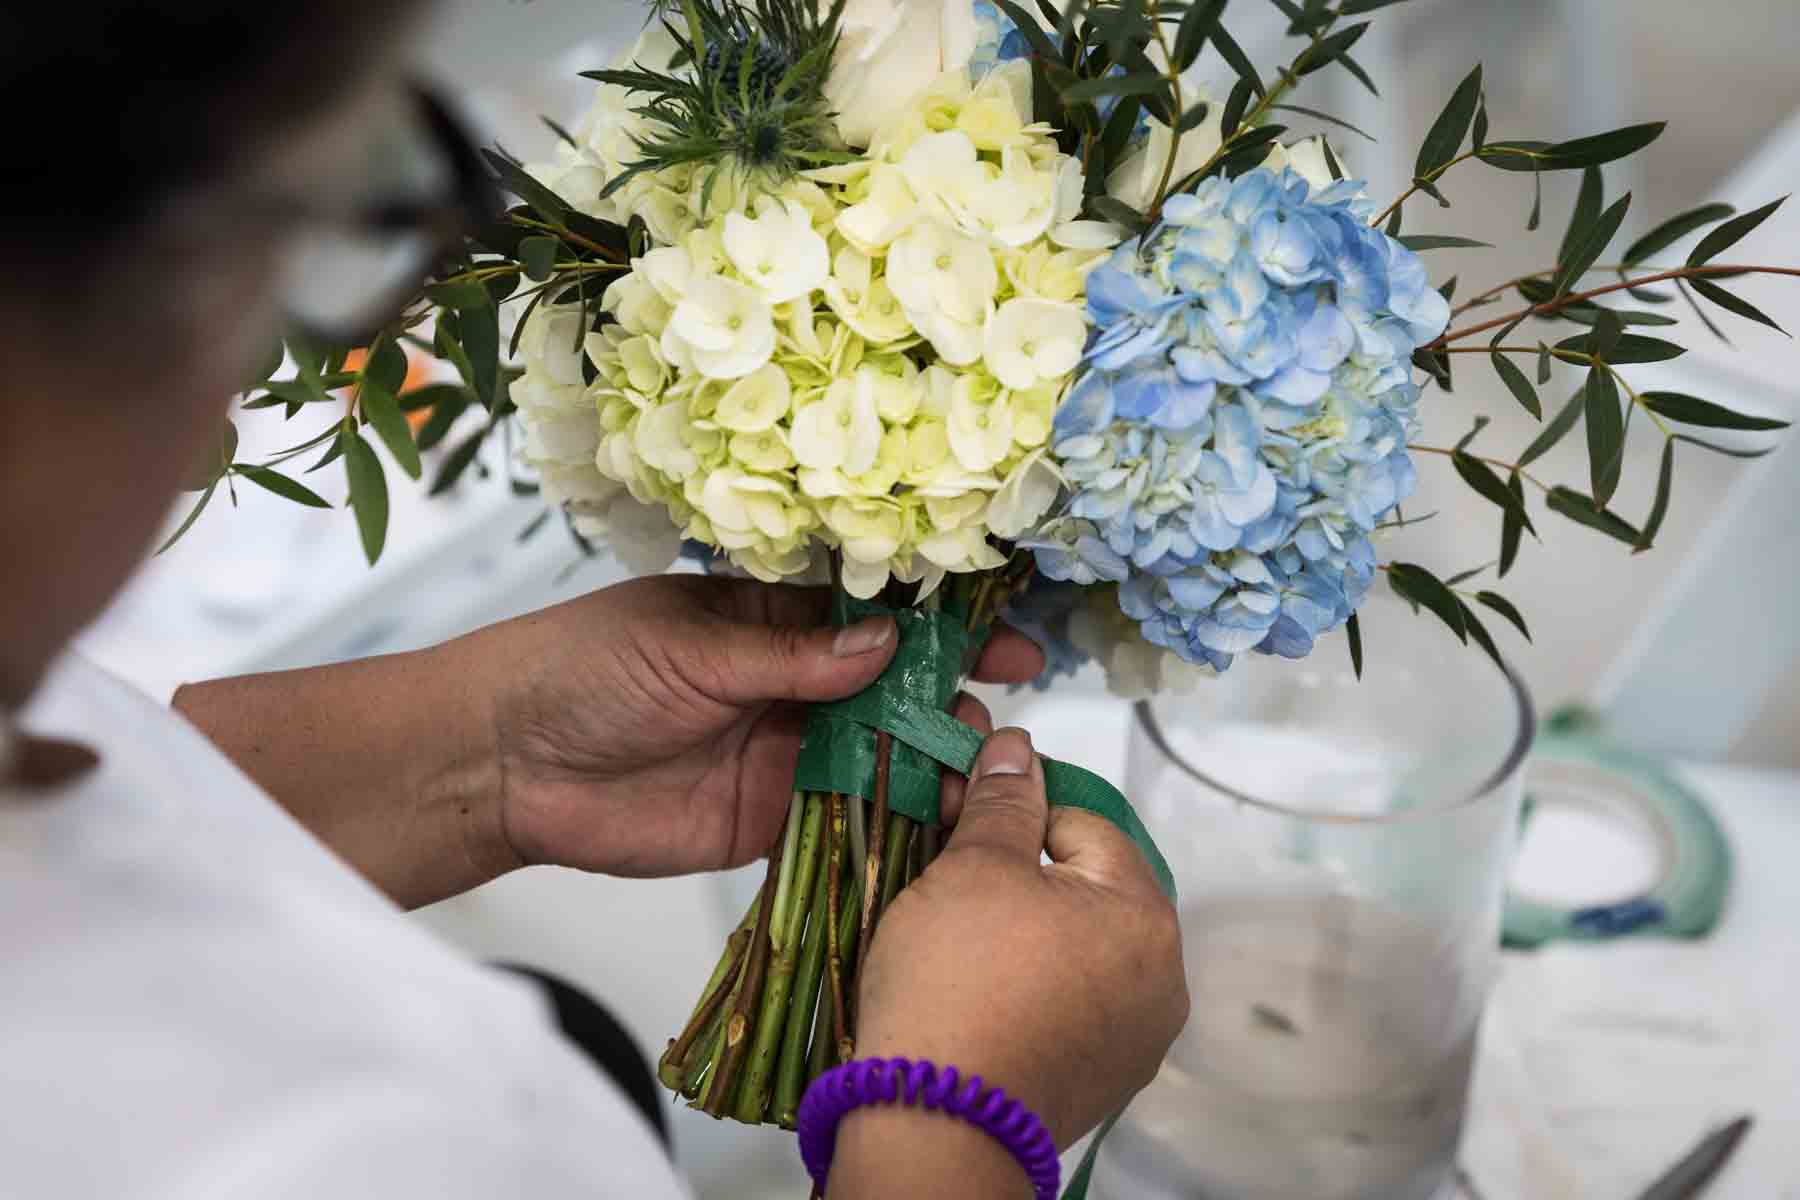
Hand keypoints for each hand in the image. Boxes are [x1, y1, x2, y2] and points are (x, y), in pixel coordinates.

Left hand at [464, 574, 1043, 877]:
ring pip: (876, 758)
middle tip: (1002, 716)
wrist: (502, 761)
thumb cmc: (581, 670)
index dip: (938, 628)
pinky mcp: (765, 820)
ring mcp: (781, 754)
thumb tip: (887, 646)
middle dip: (948, 700)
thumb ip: (788, 656)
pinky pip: (840, 821)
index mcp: (769, 620)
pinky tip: (935, 829)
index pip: (872, 619)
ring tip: (980, 776)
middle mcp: (788, 686)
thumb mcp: (689, 646)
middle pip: (890, 692)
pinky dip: (887, 825)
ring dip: (929, 766)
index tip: (1003, 639)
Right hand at [834, 728, 1187, 1196]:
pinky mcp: (1099, 1081)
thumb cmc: (958, 981)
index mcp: (1146, 914)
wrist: (935, 1124)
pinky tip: (975, 995)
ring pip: (1074, 949)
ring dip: (1024, 932)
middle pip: (1084, 890)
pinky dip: (1027, 989)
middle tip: (948, 880)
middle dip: (1020, 876)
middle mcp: (1162, 978)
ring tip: (956, 940)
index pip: (1082, 824)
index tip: (956, 823)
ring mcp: (1135, 1039)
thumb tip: (1016, 747)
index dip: (1014, 815)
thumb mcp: (972, 869)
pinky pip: (1066, 1006)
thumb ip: (1003, 802)